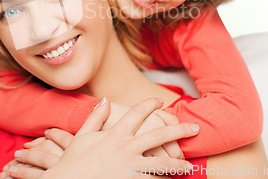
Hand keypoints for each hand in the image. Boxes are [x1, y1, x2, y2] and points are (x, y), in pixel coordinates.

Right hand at [3, 97, 198, 178]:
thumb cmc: (72, 162)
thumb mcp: (82, 136)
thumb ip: (96, 117)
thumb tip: (106, 99)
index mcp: (115, 134)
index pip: (137, 113)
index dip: (150, 105)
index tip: (160, 102)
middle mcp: (125, 148)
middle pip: (158, 136)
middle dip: (179, 130)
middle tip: (195, 128)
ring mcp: (129, 168)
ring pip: (161, 164)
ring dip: (177, 165)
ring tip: (189, 166)